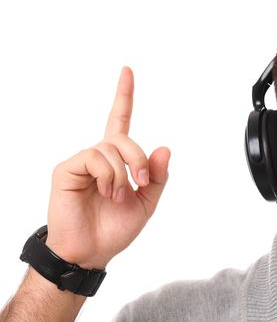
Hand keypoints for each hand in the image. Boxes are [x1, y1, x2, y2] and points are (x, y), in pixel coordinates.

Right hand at [45, 67, 169, 268]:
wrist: (92, 250)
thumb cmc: (115, 227)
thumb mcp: (147, 202)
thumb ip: (157, 176)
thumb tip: (164, 148)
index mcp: (117, 161)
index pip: (120, 120)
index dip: (124, 96)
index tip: (127, 71)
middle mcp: (99, 156)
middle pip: (124, 137)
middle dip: (139, 158)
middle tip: (141, 181)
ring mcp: (82, 162)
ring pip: (110, 147)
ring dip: (123, 173)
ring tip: (118, 195)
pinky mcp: (67, 169)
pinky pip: (94, 157)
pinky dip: (108, 175)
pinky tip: (106, 192)